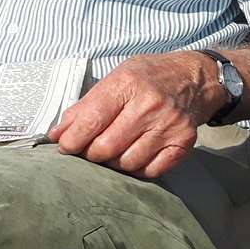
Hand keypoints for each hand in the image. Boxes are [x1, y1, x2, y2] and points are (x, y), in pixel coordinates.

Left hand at [46, 52, 217, 179]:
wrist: (193, 78)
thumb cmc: (147, 77)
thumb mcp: (114, 78)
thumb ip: (84, 106)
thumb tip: (56, 134)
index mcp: (128, 84)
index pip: (92, 120)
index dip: (72, 139)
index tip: (64, 145)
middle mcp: (150, 105)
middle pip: (107, 146)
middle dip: (90, 154)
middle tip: (87, 150)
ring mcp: (169, 126)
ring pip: (127, 163)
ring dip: (112, 163)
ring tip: (110, 152)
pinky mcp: (183, 143)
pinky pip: (150, 171)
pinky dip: (136, 169)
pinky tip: (132, 156)